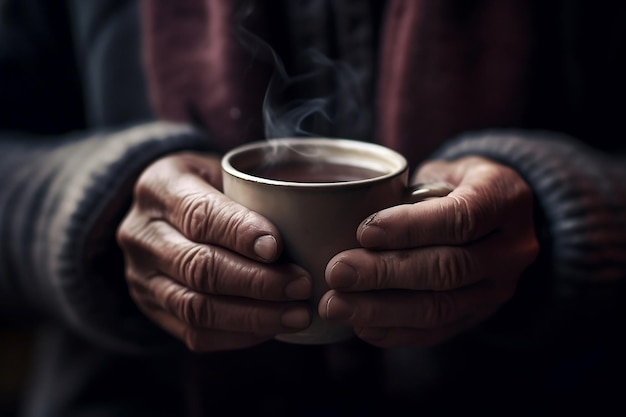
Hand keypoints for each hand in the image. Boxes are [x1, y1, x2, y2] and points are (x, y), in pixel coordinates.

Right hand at [116, 152, 311, 351]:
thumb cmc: (209, 185)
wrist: (163, 211)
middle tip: (301, 286)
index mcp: (160, 188)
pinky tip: (271, 328)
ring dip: (252, 315)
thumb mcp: (223, 169)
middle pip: (198, 266)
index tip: (278, 248)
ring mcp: (141, 276)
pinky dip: (237, 334)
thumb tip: (310, 221)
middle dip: (256, 282)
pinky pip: (192, 332)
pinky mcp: (152, 307)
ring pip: (195, 307)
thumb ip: (253, 189)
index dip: (239, 233)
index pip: (198, 214)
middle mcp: (142, 234)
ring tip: (296, 315)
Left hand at [319, 156, 538, 347]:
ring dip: (382, 309)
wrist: (497, 215)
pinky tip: (360, 326)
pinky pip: (438, 331)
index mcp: (505, 200)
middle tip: (337, 273)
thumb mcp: (443, 170)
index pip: (461, 219)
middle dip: (386, 274)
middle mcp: (512, 249)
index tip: (364, 232)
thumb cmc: (456, 185)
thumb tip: (356, 225)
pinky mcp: (481, 315)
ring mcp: (499, 288)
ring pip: (441, 307)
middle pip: (448, 269)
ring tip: (337, 305)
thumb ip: (412, 192)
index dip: (410, 228)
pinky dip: (396, 332)